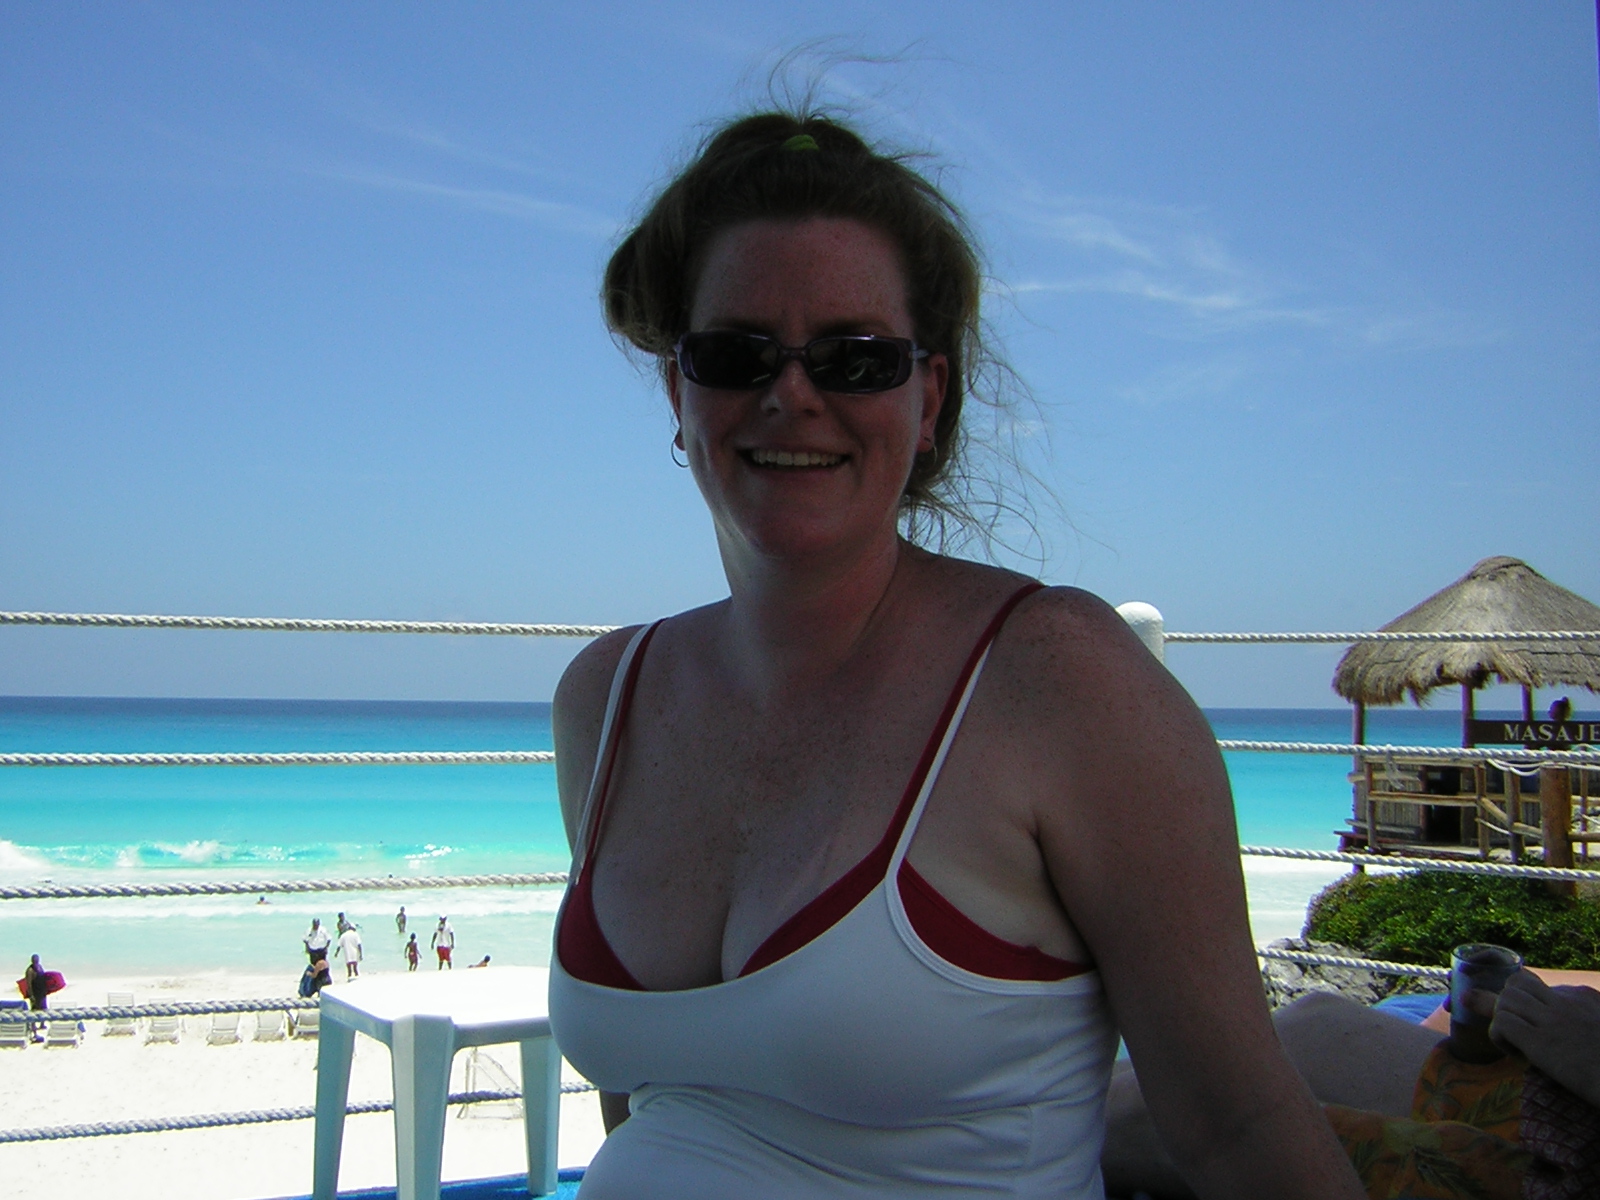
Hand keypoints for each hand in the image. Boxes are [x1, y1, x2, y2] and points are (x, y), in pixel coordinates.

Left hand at [1471, 970, 1599, 1107]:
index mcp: (1584, 996)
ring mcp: (1553, 1020)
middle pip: (1516, 982)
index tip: (1537, 1025)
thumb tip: (1567, 1024)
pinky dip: (1500, 1037)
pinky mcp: (1541, 1042)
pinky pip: (1503, 1024)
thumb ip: (1585, 1014)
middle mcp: (1567, 1002)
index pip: (1538, 983)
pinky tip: (1516, 1054)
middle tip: (1519, 1030)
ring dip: (1502, 1018)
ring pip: (1506, 998)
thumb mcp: (1597, 1022)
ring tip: (1516, 1042)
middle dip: (1508, 1003)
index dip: (1530, 1003)